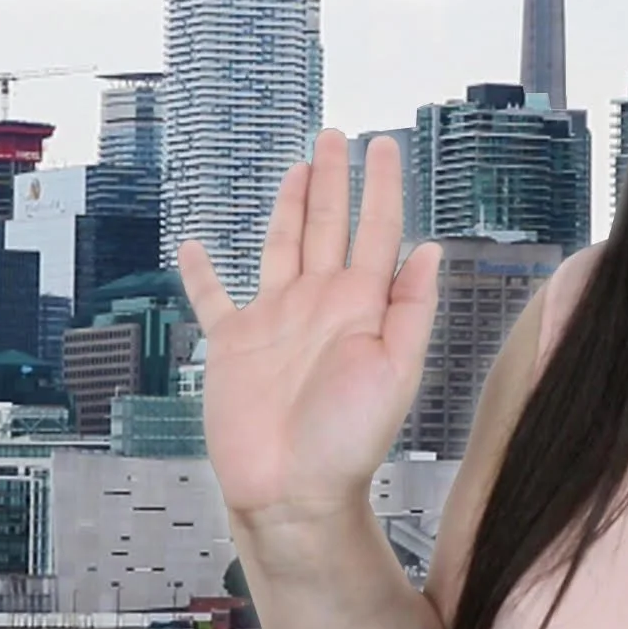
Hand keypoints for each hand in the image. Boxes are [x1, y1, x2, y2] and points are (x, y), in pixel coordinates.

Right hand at [180, 130, 441, 535]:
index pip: (376, 230)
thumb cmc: (349, 443)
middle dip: (333, 179)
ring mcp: (276, 320)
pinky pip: (214, 299)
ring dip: (289, 207)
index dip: (380, 186)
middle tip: (336, 136)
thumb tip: (430, 249)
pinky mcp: (233, 344)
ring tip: (298, 169)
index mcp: (362, 306)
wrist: (293, 492)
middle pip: (329, 224)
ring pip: (282, 245)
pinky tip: (197, 248)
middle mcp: (320, 303)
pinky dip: (202, 274)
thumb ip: (411, 309)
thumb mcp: (396, 372)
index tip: (383, 146)